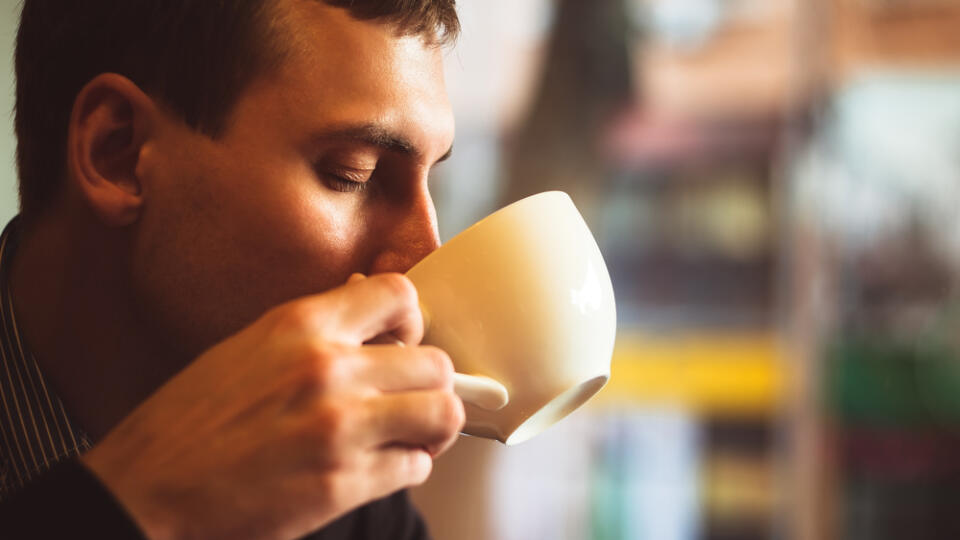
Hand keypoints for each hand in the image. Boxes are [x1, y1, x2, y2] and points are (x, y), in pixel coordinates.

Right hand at [81, 273, 464, 539]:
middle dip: (430, 387)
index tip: (404, 344)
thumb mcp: (247, 348)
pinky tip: (378, 469)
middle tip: (411, 403)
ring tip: (408, 438)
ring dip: (431, 430)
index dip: (413, 322)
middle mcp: (327, 368)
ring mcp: (339, 426)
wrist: (145, 490)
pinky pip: (414, 467)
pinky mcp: (343, 482)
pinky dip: (405, 469)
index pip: (400, 294)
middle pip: (435, 363)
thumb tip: (367, 309)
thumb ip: (314, 330)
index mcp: (300, 325)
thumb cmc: (190, 423)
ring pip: (441, 413)